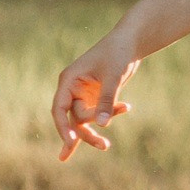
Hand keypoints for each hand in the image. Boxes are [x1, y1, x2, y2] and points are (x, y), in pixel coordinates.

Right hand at [53, 41, 135, 161]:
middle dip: (85, 134)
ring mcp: (84, 94)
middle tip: (103, 146)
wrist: (130, 42)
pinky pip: (99, 112)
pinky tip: (127, 107)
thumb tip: (102, 125)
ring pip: (84, 119)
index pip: (59, 109)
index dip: (62, 127)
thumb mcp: (113, 76)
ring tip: (105, 146)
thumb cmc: (118, 53)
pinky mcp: (96, 96)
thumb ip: (107, 100)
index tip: (71, 141)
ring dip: (95, 130)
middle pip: (73, 118)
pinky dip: (109, 114)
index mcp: (68, 81)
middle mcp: (73, 89)